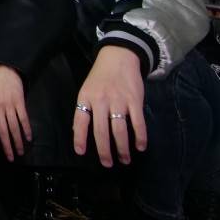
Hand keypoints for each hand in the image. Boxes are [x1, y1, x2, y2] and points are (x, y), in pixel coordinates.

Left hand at [0, 65, 31, 161]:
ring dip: (18, 141)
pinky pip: (23, 119)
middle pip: (2, 131)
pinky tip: (29, 137)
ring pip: (13, 127)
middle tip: (11, 157)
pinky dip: (26, 129)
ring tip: (21, 151)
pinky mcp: (19, 102)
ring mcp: (9, 105)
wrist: (5, 70)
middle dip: (6, 146)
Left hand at [73, 45, 146, 166]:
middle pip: (101, 131)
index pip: (80, 120)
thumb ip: (84, 109)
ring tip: (124, 159)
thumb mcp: (86, 89)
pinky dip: (140, 137)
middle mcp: (101, 100)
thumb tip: (79, 132)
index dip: (79, 138)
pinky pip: (138, 122)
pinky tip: (140, 146)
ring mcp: (119, 100)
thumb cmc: (100, 77)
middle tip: (107, 163)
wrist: (118, 56)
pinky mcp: (135, 100)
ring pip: (119, 130)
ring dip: (122, 148)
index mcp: (86, 97)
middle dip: (104, 151)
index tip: (81, 152)